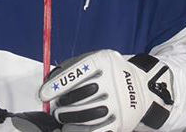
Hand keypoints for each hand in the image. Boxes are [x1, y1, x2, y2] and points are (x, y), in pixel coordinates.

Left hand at [39, 50, 173, 131]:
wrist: (142, 88)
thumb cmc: (111, 74)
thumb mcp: (98, 61)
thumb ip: (74, 67)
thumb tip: (48, 82)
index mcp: (105, 61)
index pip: (77, 71)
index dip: (57, 84)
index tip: (43, 94)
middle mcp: (112, 80)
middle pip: (78, 96)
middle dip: (62, 104)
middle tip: (57, 107)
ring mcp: (117, 102)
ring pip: (84, 115)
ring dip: (67, 118)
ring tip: (62, 117)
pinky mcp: (120, 121)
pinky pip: (94, 130)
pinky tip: (69, 129)